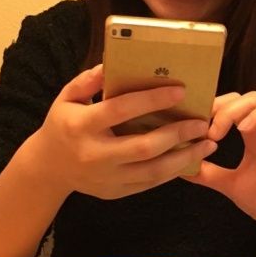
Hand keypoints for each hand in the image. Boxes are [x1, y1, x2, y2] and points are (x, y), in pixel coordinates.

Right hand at [29, 65, 216, 198]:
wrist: (47, 169)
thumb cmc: (62, 125)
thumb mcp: (67, 98)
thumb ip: (88, 81)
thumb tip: (111, 63)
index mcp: (82, 126)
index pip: (121, 110)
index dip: (152, 99)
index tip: (180, 90)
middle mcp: (95, 155)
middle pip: (144, 146)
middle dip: (178, 133)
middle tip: (202, 122)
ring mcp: (106, 178)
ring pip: (153, 171)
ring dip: (184, 157)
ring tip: (207, 144)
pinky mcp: (115, 193)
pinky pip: (149, 184)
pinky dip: (172, 171)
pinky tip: (190, 158)